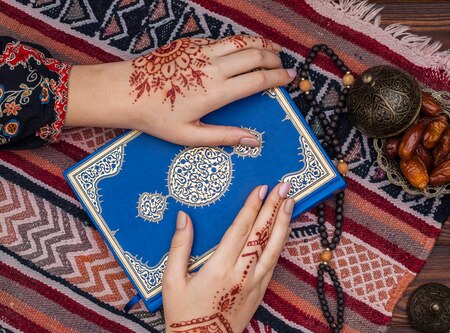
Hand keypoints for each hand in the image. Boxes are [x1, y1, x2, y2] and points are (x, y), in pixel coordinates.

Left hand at [65, 35, 295, 146]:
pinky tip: (242, 50)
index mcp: (216, 92)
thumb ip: (226, 137)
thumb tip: (254, 140)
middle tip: (284, 66)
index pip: (258, 80)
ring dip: (261, 44)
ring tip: (272, 51)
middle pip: (255, 55)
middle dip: (274, 59)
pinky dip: (240, 43)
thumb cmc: (155, 117)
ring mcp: (201, 52)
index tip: (290, 79)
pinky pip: (223, 40)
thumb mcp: (191, 136)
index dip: (278, 78)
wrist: (124, 91)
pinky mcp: (191, 44)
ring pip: (241, 41)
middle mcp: (213, 67)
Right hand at [135, 182, 293, 332]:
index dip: (253, 207)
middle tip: (285, 185)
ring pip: (274, 249)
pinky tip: (283, 232)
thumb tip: (184, 216)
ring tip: (290, 203)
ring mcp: (254, 285)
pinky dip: (280, 245)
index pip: (241, 230)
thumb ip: (179, 246)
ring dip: (283, 224)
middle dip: (274, 207)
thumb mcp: (171, 280)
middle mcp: (242, 275)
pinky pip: (273, 264)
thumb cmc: (181, 314)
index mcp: (219, 268)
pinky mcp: (260, 294)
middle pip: (263, 235)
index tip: (262, 188)